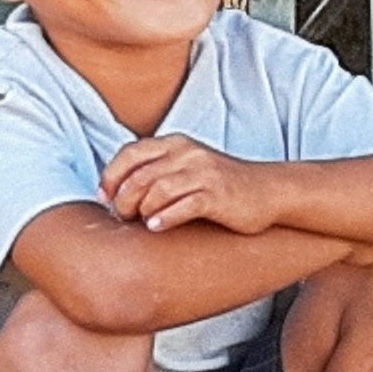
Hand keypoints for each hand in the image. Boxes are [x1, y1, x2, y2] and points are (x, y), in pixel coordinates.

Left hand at [100, 134, 279, 232]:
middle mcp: (188, 154)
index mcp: (175, 144)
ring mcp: (204, 173)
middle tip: (122, 216)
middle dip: (123, 199)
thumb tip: (115, 194)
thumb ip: (155, 173)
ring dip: (141, 209)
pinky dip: (165, 218)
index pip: (130, 153)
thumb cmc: (220, 186)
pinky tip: (157, 228)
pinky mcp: (218, 195)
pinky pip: (184, 205)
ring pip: (157, 189)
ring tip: (140, 222)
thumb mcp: (186, 169)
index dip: (111, 176)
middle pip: (139, 175)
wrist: (267, 191)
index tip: (105, 198)